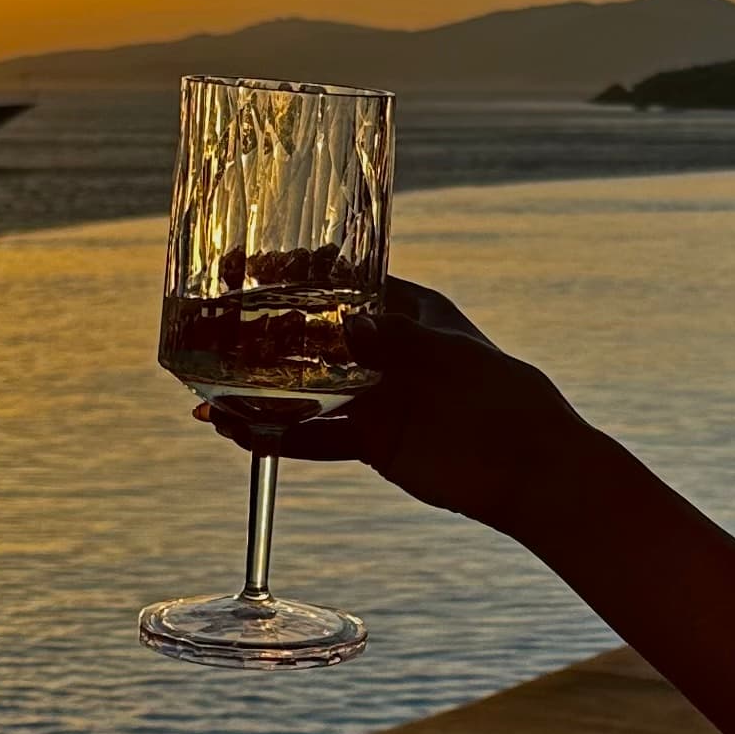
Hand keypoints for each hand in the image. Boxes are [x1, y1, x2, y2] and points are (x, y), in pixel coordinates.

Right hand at [202, 278, 585, 537]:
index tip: (251, 266)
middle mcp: (385, 351)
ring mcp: (376, 397)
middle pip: (313, 335)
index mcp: (409, 311)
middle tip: (208, 326)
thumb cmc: (501, 395)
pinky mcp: (373, 442)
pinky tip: (236, 432)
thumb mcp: (448, 355)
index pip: (344, 283)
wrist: (530, 467)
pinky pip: (316, 438)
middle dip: (262, 332)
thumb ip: (396, 339)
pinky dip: (276, 437)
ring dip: (257, 392)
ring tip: (204, 392)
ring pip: (305, 391)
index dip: (298, 273)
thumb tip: (348, 323)